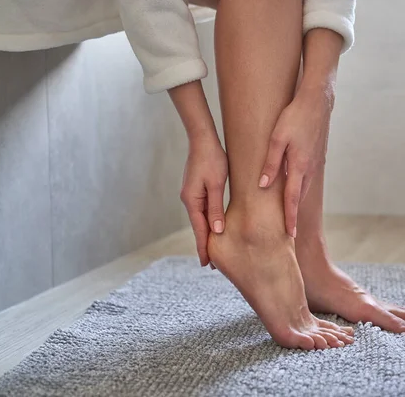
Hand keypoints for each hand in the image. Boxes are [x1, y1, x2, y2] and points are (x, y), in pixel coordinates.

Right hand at [180, 136, 227, 265]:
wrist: (203, 139)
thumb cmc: (213, 159)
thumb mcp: (217, 184)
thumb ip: (216, 208)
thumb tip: (217, 230)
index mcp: (192, 200)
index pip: (199, 230)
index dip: (203, 247)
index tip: (206, 265)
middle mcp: (188, 199)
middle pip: (198, 227)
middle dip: (204, 245)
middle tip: (210, 265)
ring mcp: (190, 194)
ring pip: (200, 219)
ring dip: (206, 234)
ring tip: (212, 249)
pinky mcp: (195, 189)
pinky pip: (201, 210)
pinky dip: (207, 221)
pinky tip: (212, 227)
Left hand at [259, 86, 333, 236]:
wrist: (317, 101)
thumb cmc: (294, 117)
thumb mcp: (277, 138)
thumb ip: (270, 163)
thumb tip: (262, 184)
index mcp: (299, 166)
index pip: (292, 199)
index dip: (290, 218)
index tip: (289, 235)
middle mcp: (308, 168)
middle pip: (299, 198)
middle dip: (293, 215)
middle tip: (287, 233)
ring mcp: (313, 163)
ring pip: (302, 188)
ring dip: (295, 202)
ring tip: (288, 216)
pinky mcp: (314, 156)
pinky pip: (305, 178)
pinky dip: (299, 189)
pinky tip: (292, 190)